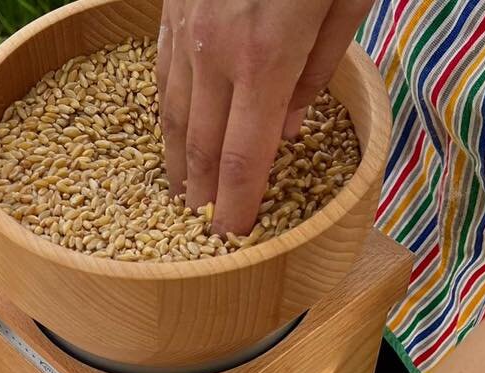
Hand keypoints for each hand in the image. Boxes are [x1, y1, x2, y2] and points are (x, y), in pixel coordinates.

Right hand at [158, 0, 372, 233]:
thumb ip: (321, 64)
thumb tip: (291, 126)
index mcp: (266, 56)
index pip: (242, 159)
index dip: (235, 207)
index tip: (233, 238)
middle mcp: (215, 52)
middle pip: (201, 148)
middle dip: (201, 197)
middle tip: (203, 230)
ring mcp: (186, 29)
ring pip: (173, 114)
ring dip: (178, 162)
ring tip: (184, 192)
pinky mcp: (171, 6)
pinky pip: (163, 73)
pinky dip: (169, 112)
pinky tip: (176, 132)